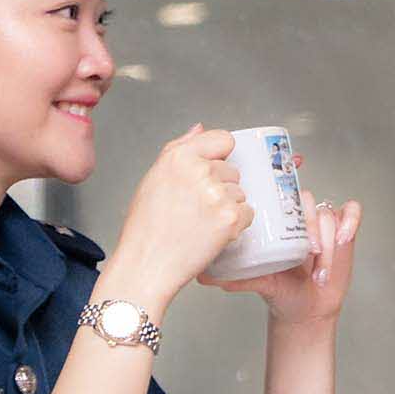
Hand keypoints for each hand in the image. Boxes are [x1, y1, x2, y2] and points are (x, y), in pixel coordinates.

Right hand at [110, 125, 251, 304]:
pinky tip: (214, 233)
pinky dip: (237, 224)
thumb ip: (179, 148)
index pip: (223, 139)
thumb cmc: (146, 228)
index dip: (220, 156)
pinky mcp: (230, 218)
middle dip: (221, 187)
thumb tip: (200, 128)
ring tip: (202, 222)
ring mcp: (218, 195)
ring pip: (240, 193)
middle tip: (197, 207)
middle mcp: (200, 172)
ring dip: (228, 207)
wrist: (147, 265)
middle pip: (232, 170)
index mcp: (179, 158)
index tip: (213, 170)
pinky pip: (248, 213)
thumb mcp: (154, 178)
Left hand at [201, 152, 360, 326]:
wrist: (304, 308)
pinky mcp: (344, 230)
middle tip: (308, 248)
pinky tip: (342, 239)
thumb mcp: (255, 280)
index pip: (280, 187)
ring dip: (326, 238)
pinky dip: (349, 223)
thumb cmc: (278, 288)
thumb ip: (234, 278)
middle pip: (305, 199)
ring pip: (327, 213)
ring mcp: (322, 220)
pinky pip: (351, 215)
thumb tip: (204, 277)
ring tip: (318, 263)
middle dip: (310, 223)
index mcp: (275, 218)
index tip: (295, 160)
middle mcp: (298, 214)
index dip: (287, 168)